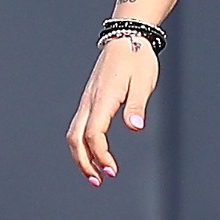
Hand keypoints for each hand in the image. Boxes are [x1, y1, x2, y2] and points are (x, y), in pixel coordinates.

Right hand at [67, 35, 158, 185]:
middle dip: (84, 163)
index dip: (100, 156)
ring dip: (81, 156)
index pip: (94, 134)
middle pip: (76, 138)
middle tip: (99, 181)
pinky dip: (83, 144)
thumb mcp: (144, 81)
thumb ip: (138, 105)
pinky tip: (94, 153)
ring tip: (95, 175)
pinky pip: (80, 126)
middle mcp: (90, 101)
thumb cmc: (138, 59)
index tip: (112, 171)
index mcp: (103, 98)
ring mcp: (87, 100)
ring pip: (74, 133)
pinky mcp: (90, 99)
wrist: (126, 37)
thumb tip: (135, 126)